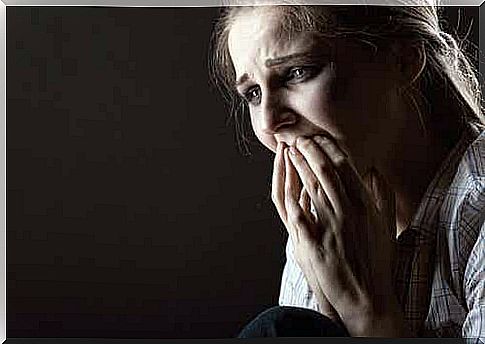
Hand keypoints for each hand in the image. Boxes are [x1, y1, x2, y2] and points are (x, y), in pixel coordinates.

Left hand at [272, 136, 405, 336]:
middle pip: (323, 168)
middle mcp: (348, 211)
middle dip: (308, 148)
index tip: (317, 138)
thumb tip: (375, 171)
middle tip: (297, 139)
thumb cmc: (376, 261)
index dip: (327, 146)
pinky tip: (283, 178)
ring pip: (308, 184)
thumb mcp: (386, 226)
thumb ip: (383, 196)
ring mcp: (330, 226)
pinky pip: (297, 211)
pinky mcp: (314, 242)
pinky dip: (289, 191)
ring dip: (296, 163)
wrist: (367, 297)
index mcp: (365, 204)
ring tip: (287, 150)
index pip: (344, 164)